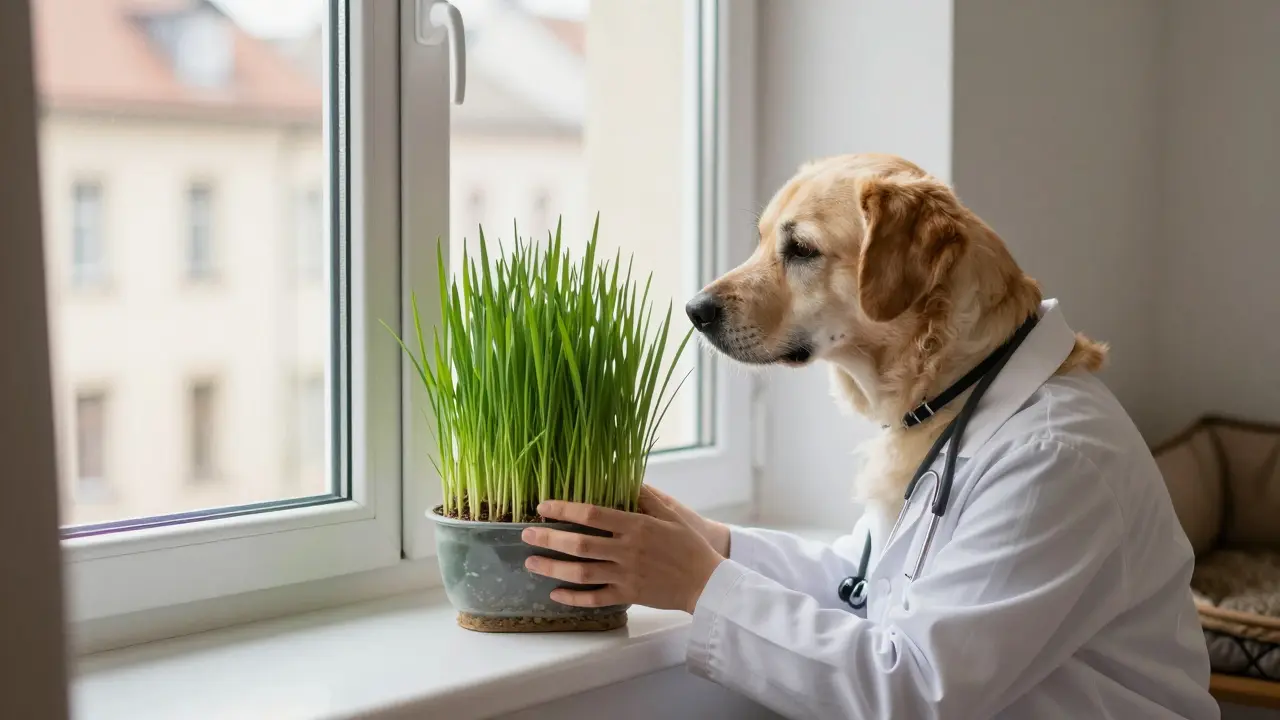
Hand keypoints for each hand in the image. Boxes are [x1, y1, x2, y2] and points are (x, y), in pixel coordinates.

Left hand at [522, 491, 724, 613]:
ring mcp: (625, 575)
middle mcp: (626, 550)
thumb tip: (624, 477)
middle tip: (525, 535)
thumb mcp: (671, 514)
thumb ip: (645, 496)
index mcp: (635, 526)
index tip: (543, 507)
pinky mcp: (628, 595)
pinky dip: (573, 597)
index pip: (591, 514)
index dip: (564, 510)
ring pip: (580, 573)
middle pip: (579, 544)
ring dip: (552, 568)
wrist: (707, 583)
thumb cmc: (690, 545)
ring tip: (531, 563)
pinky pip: (595, 598)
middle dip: (548, 539)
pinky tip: (555, 594)